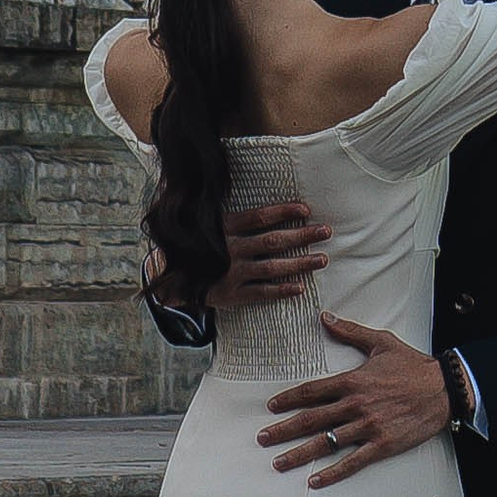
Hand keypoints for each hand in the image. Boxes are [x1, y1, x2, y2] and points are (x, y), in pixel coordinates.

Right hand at [201, 198, 329, 315]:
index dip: (284, 212)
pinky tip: (300, 288)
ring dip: (299, 264)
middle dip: (302, 236)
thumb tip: (260, 201)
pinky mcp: (231, 295)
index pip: (260, 217)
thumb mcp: (209, 224)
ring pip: (272, 268)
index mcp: (225, 228)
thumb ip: (234, 217)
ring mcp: (232, 273)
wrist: (171, 278)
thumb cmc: (198, 245)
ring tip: (322, 260)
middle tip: (326, 232)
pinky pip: (260, 293)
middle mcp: (230, 249)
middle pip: (272, 241)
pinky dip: (280, 291)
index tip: (306, 210)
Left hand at [261, 315, 451, 486]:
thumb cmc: (413, 365)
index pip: (313, 391)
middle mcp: (355, 404)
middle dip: (284, 430)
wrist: (445, 388)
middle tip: (263, 439)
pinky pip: (352, 461)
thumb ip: (350, 332)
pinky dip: (332, 472)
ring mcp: (367, 426)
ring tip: (278, 462)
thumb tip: (326, 317)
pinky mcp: (382, 444)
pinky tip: (315, 480)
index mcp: (353, 381)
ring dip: (300, 453)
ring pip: (326, 442)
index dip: (289, 399)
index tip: (272, 407)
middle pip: (312, 419)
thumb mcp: (381, 342)